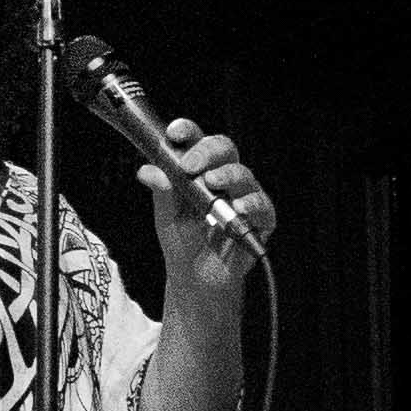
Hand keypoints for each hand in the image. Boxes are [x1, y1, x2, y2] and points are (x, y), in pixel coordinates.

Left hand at [141, 115, 269, 298]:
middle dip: (208, 151)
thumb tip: (148, 171)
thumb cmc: (183, 241)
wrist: (196, 278)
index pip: (197, 141)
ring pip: (244, 174)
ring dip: (228, 175)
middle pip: (225, 149)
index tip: (175, 134)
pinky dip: (251, 204)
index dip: (188, 132)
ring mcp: (244, 196)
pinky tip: (238, 208)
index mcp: (200, 169)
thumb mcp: (166, 216)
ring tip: (213, 183)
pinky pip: (262, 205)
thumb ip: (161, 192)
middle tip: (191, 164)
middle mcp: (224, 177)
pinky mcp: (260, 219)